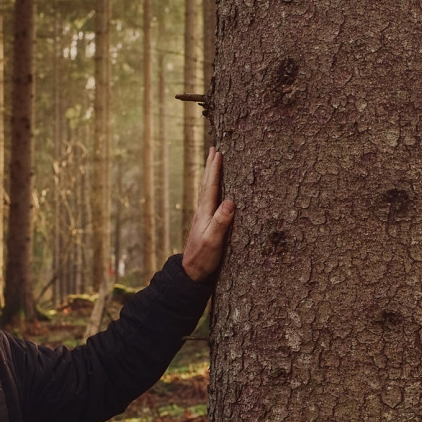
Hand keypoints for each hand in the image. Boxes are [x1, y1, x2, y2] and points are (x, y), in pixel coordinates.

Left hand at [182, 147, 234, 281]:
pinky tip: (214, 192)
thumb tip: (230, 201)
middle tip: (213, 148)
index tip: (218, 152)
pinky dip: (212, 189)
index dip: (215, 169)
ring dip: (210, 175)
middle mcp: (202, 212)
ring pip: (207, 190)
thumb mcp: (213, 241)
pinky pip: (210, 200)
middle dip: (210, 166)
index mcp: (205, 213)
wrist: (190, 273)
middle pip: (206, 184)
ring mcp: (203, 218)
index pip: (211, 186)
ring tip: (213, 164)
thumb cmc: (203, 258)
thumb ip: (221, 222)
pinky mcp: (205, 224)